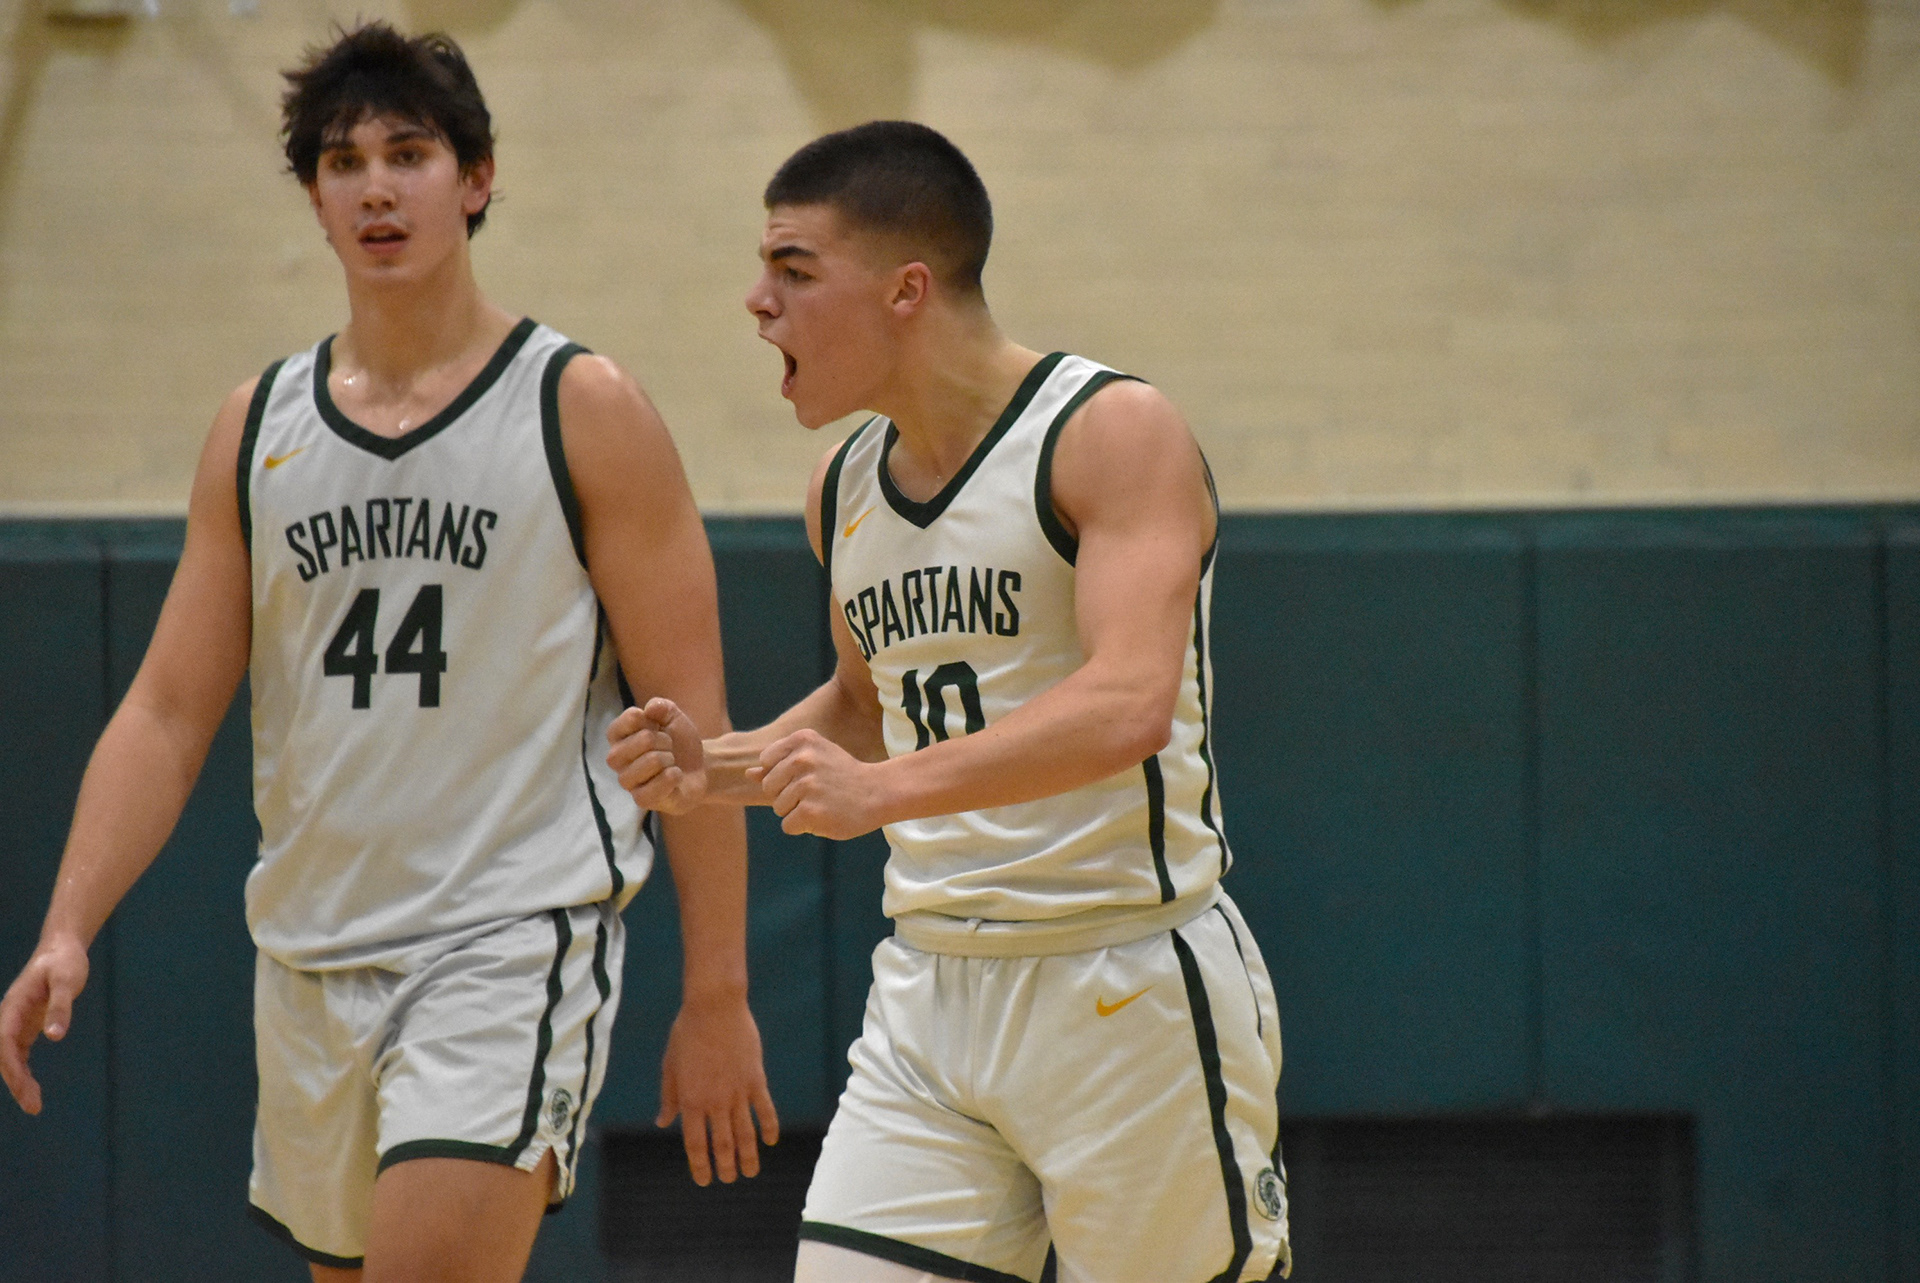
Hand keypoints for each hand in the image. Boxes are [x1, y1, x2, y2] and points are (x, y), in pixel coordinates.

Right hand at [1, 936, 88, 1114]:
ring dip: (18, 1081)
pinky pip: (18, 1053)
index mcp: (13, 1007)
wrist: (62, 948)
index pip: (5, 1042)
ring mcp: (16, 1022)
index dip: (11, 1066)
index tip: (23, 1086)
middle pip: (4, 1055)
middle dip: (15, 1081)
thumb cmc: (64, 962)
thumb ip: (60, 1007)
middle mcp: (9, 1017)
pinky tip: (30, 1088)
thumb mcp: (66, 981)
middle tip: (33, 1106)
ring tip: (34, 1105)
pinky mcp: (27, 1025)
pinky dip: (22, 1071)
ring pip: (10, 1057)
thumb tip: (54, 1037)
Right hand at [606, 697, 705, 812]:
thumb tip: (650, 709)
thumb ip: (661, 707)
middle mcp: (617, 760)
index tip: (657, 725)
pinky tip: (675, 775)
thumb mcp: (673, 717)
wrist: (699, 767)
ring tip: (671, 762)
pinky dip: (673, 777)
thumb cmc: (678, 741)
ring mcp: (628, 781)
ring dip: (669, 758)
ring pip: (651, 761)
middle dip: (664, 740)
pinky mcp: (642, 799)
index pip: (622, 723)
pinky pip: (656, 786)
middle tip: (668, 746)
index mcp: (618, 737)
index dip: (646, 721)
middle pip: (643, 740)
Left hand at [656, 995, 778, 1184]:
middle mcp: (715, 1102)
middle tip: (729, 1180)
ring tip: (750, 1172)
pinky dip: (769, 1127)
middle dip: (726, 1166)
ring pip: (746, 1133)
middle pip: (723, 1144)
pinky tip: (770, 1141)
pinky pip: (765, 1109)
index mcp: (691, 1100)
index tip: (704, 1180)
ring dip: (748, 1156)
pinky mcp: (756, 1079)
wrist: (714, 1007)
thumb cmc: (687, 1033)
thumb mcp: (671, 1066)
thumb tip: (664, 1122)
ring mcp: (738, 1092)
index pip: (696, 1143)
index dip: (700, 1165)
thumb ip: (670, 1097)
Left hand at [755, 730, 883, 839]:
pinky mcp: (810, 811)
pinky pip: (788, 825)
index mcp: (802, 740)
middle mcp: (802, 759)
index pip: (766, 762)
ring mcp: (806, 786)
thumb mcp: (815, 759)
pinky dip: (804, 826)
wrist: (878, 792)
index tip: (808, 774)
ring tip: (824, 802)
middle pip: (769, 787)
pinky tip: (825, 816)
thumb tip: (748, 773)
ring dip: (797, 811)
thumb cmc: (843, 775)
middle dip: (788, 795)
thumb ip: (780, 765)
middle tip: (818, 791)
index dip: (783, 774)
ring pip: (778, 808)